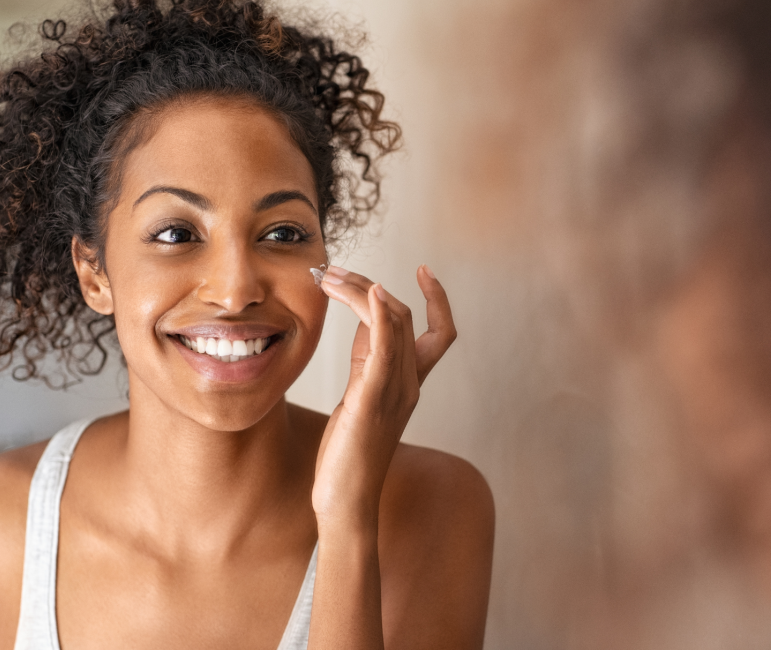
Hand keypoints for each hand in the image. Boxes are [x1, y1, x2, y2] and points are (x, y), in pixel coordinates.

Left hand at [310, 265, 456, 531]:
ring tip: (330, 277)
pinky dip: (379, 314)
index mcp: (409, 384)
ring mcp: (394, 391)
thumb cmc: (348, 454)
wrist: (345, 500)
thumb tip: (363, 320)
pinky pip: (384, 348)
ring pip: (393, 323)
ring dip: (362, 290)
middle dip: (369, 285)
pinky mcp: (372, 399)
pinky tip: (369, 292)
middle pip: (405, 316)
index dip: (438, 299)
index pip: (440, 332)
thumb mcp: (359, 396)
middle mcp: (409, 384)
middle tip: (333, 271)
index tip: (424, 269)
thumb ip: (366, 360)